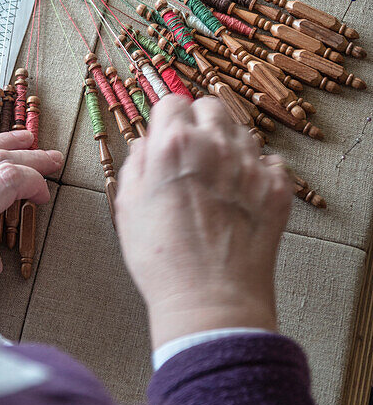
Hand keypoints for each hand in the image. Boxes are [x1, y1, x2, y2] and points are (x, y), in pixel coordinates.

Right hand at [115, 95, 291, 348]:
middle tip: (192, 153)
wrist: (211, 302)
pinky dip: (257, 171)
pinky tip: (242, 194)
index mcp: (173, 145)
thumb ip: (136, 163)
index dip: (167, 120)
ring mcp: (251, 166)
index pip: (172, 102)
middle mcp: (215, 146)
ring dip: (228, 145)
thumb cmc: (162, 260)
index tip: (166, 136)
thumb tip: (146, 145)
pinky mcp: (276, 188)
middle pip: (210, 107)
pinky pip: (271, 161)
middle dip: (199, 123)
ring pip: (242, 131)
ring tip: (217, 176)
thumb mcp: (127, 206)